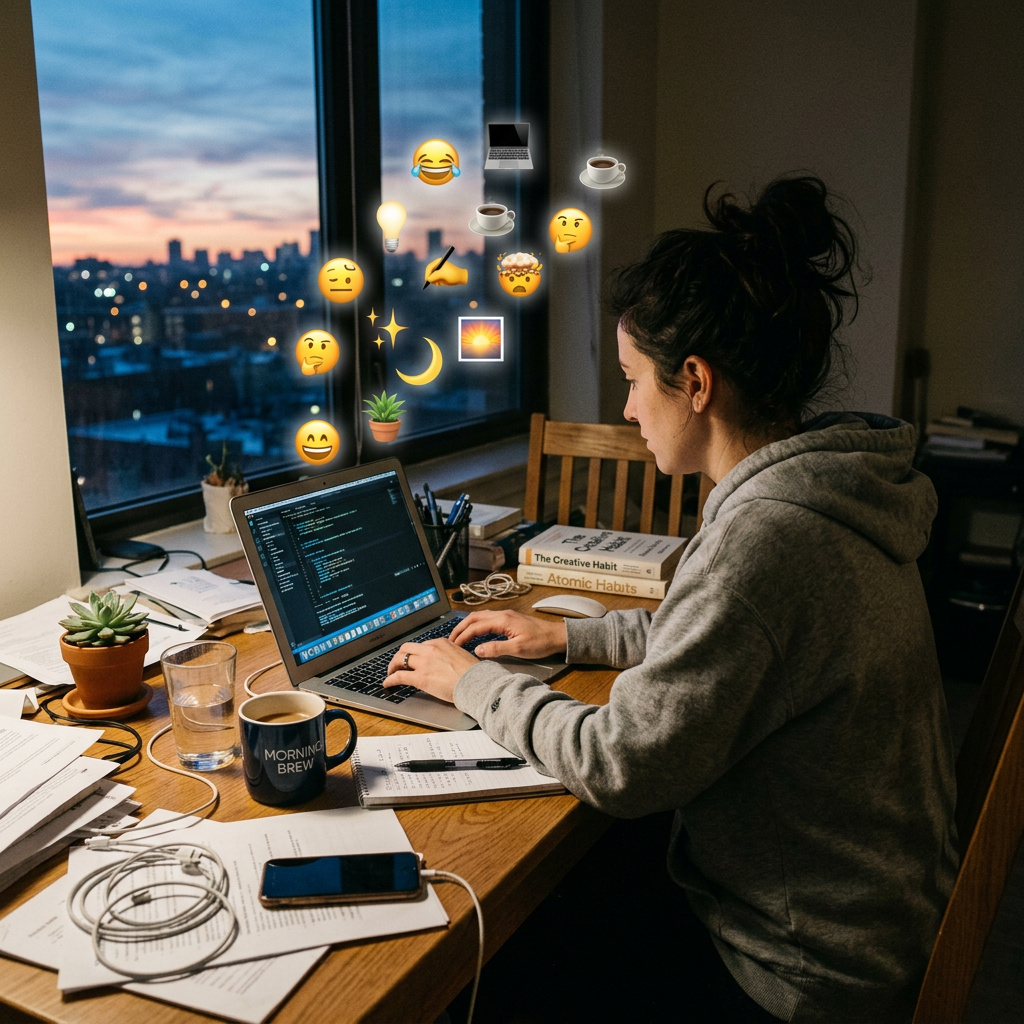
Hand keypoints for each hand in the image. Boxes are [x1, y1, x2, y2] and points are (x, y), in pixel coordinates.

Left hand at [385, 638, 477, 703]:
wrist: (476, 682)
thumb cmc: (472, 672)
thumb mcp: (459, 654)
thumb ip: (447, 654)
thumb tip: (441, 661)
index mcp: (440, 643)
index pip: (420, 645)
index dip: (414, 653)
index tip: (412, 659)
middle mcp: (430, 649)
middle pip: (406, 648)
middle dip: (399, 656)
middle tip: (397, 664)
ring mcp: (424, 663)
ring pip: (400, 659)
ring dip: (392, 666)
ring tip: (390, 673)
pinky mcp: (420, 677)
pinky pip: (399, 676)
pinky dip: (390, 679)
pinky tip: (387, 683)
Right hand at [424, 258, 467, 286]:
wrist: (461, 278)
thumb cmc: (452, 275)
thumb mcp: (442, 275)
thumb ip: (433, 277)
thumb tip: (428, 279)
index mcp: (438, 262)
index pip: (429, 267)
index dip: (427, 274)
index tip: (427, 280)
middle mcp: (437, 266)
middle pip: (429, 273)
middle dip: (431, 278)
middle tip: (432, 283)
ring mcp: (439, 272)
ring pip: (432, 278)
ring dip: (435, 282)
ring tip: (440, 283)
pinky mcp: (440, 277)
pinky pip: (435, 281)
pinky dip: (437, 283)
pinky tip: (442, 284)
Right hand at [449, 610, 566, 659]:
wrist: (557, 636)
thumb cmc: (541, 642)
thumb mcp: (518, 649)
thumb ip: (496, 649)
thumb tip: (477, 650)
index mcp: (503, 620)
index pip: (476, 626)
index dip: (463, 635)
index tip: (454, 645)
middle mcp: (503, 614)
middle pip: (475, 617)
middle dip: (461, 627)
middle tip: (451, 639)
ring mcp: (506, 615)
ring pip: (481, 616)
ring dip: (468, 625)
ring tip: (459, 636)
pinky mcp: (510, 619)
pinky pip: (488, 619)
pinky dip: (477, 625)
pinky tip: (476, 633)